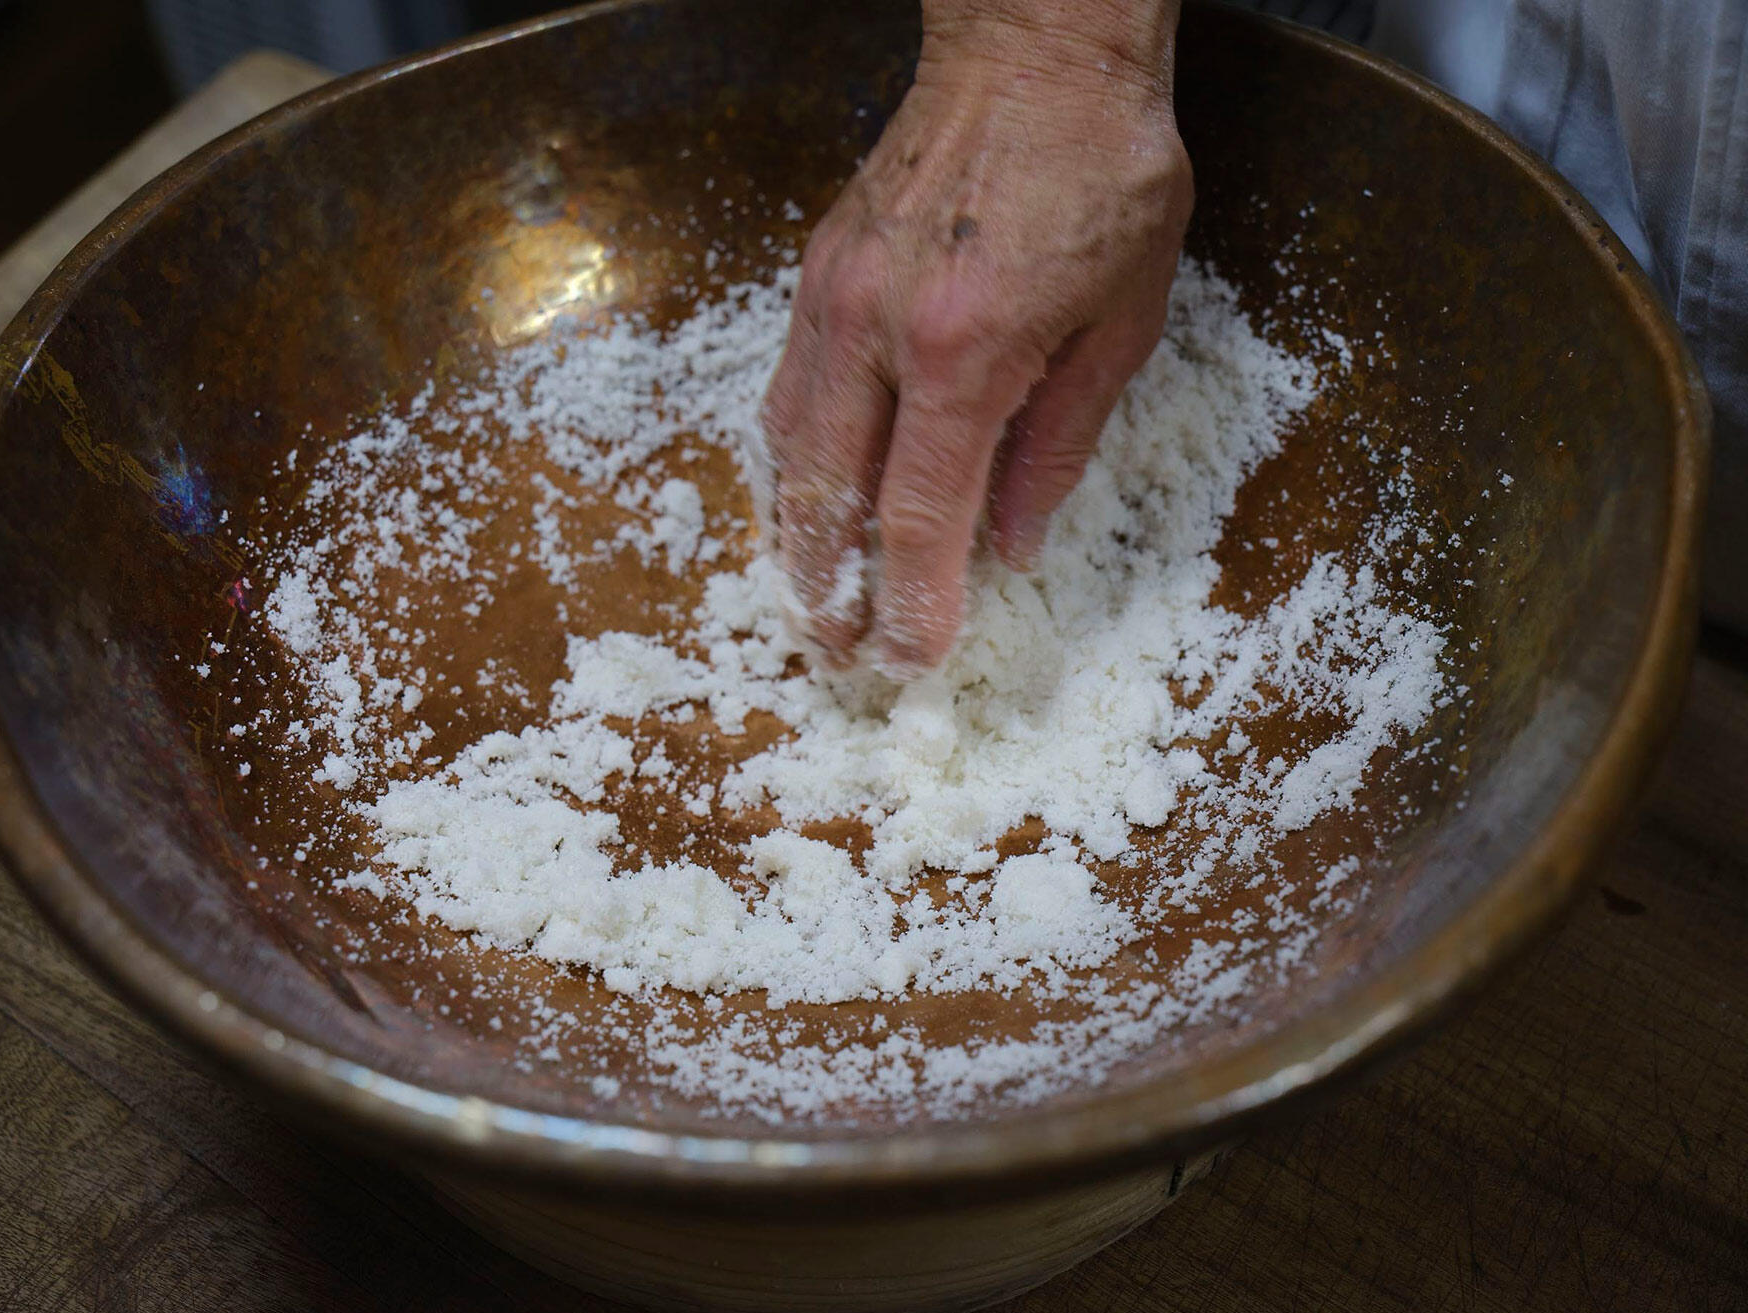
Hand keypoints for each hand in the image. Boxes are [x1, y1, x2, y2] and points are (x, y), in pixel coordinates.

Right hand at [760, 0, 1191, 677]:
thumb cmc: (1103, 172)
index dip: (911, 600)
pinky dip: (790, 460)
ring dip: (795, 536)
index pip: (919, 514)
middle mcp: (878, 330)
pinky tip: (806, 497)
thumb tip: (1014, 542)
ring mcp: (833, 298)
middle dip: (828, 590)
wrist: (1036, 51)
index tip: (909, 656)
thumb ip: (1059, 442)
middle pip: (825, 496)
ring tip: (811, 599)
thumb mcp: (1122, 321)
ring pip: (787, 448)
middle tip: (838, 654)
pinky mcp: (816, 274)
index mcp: (966, 350)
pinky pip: (785, 390)